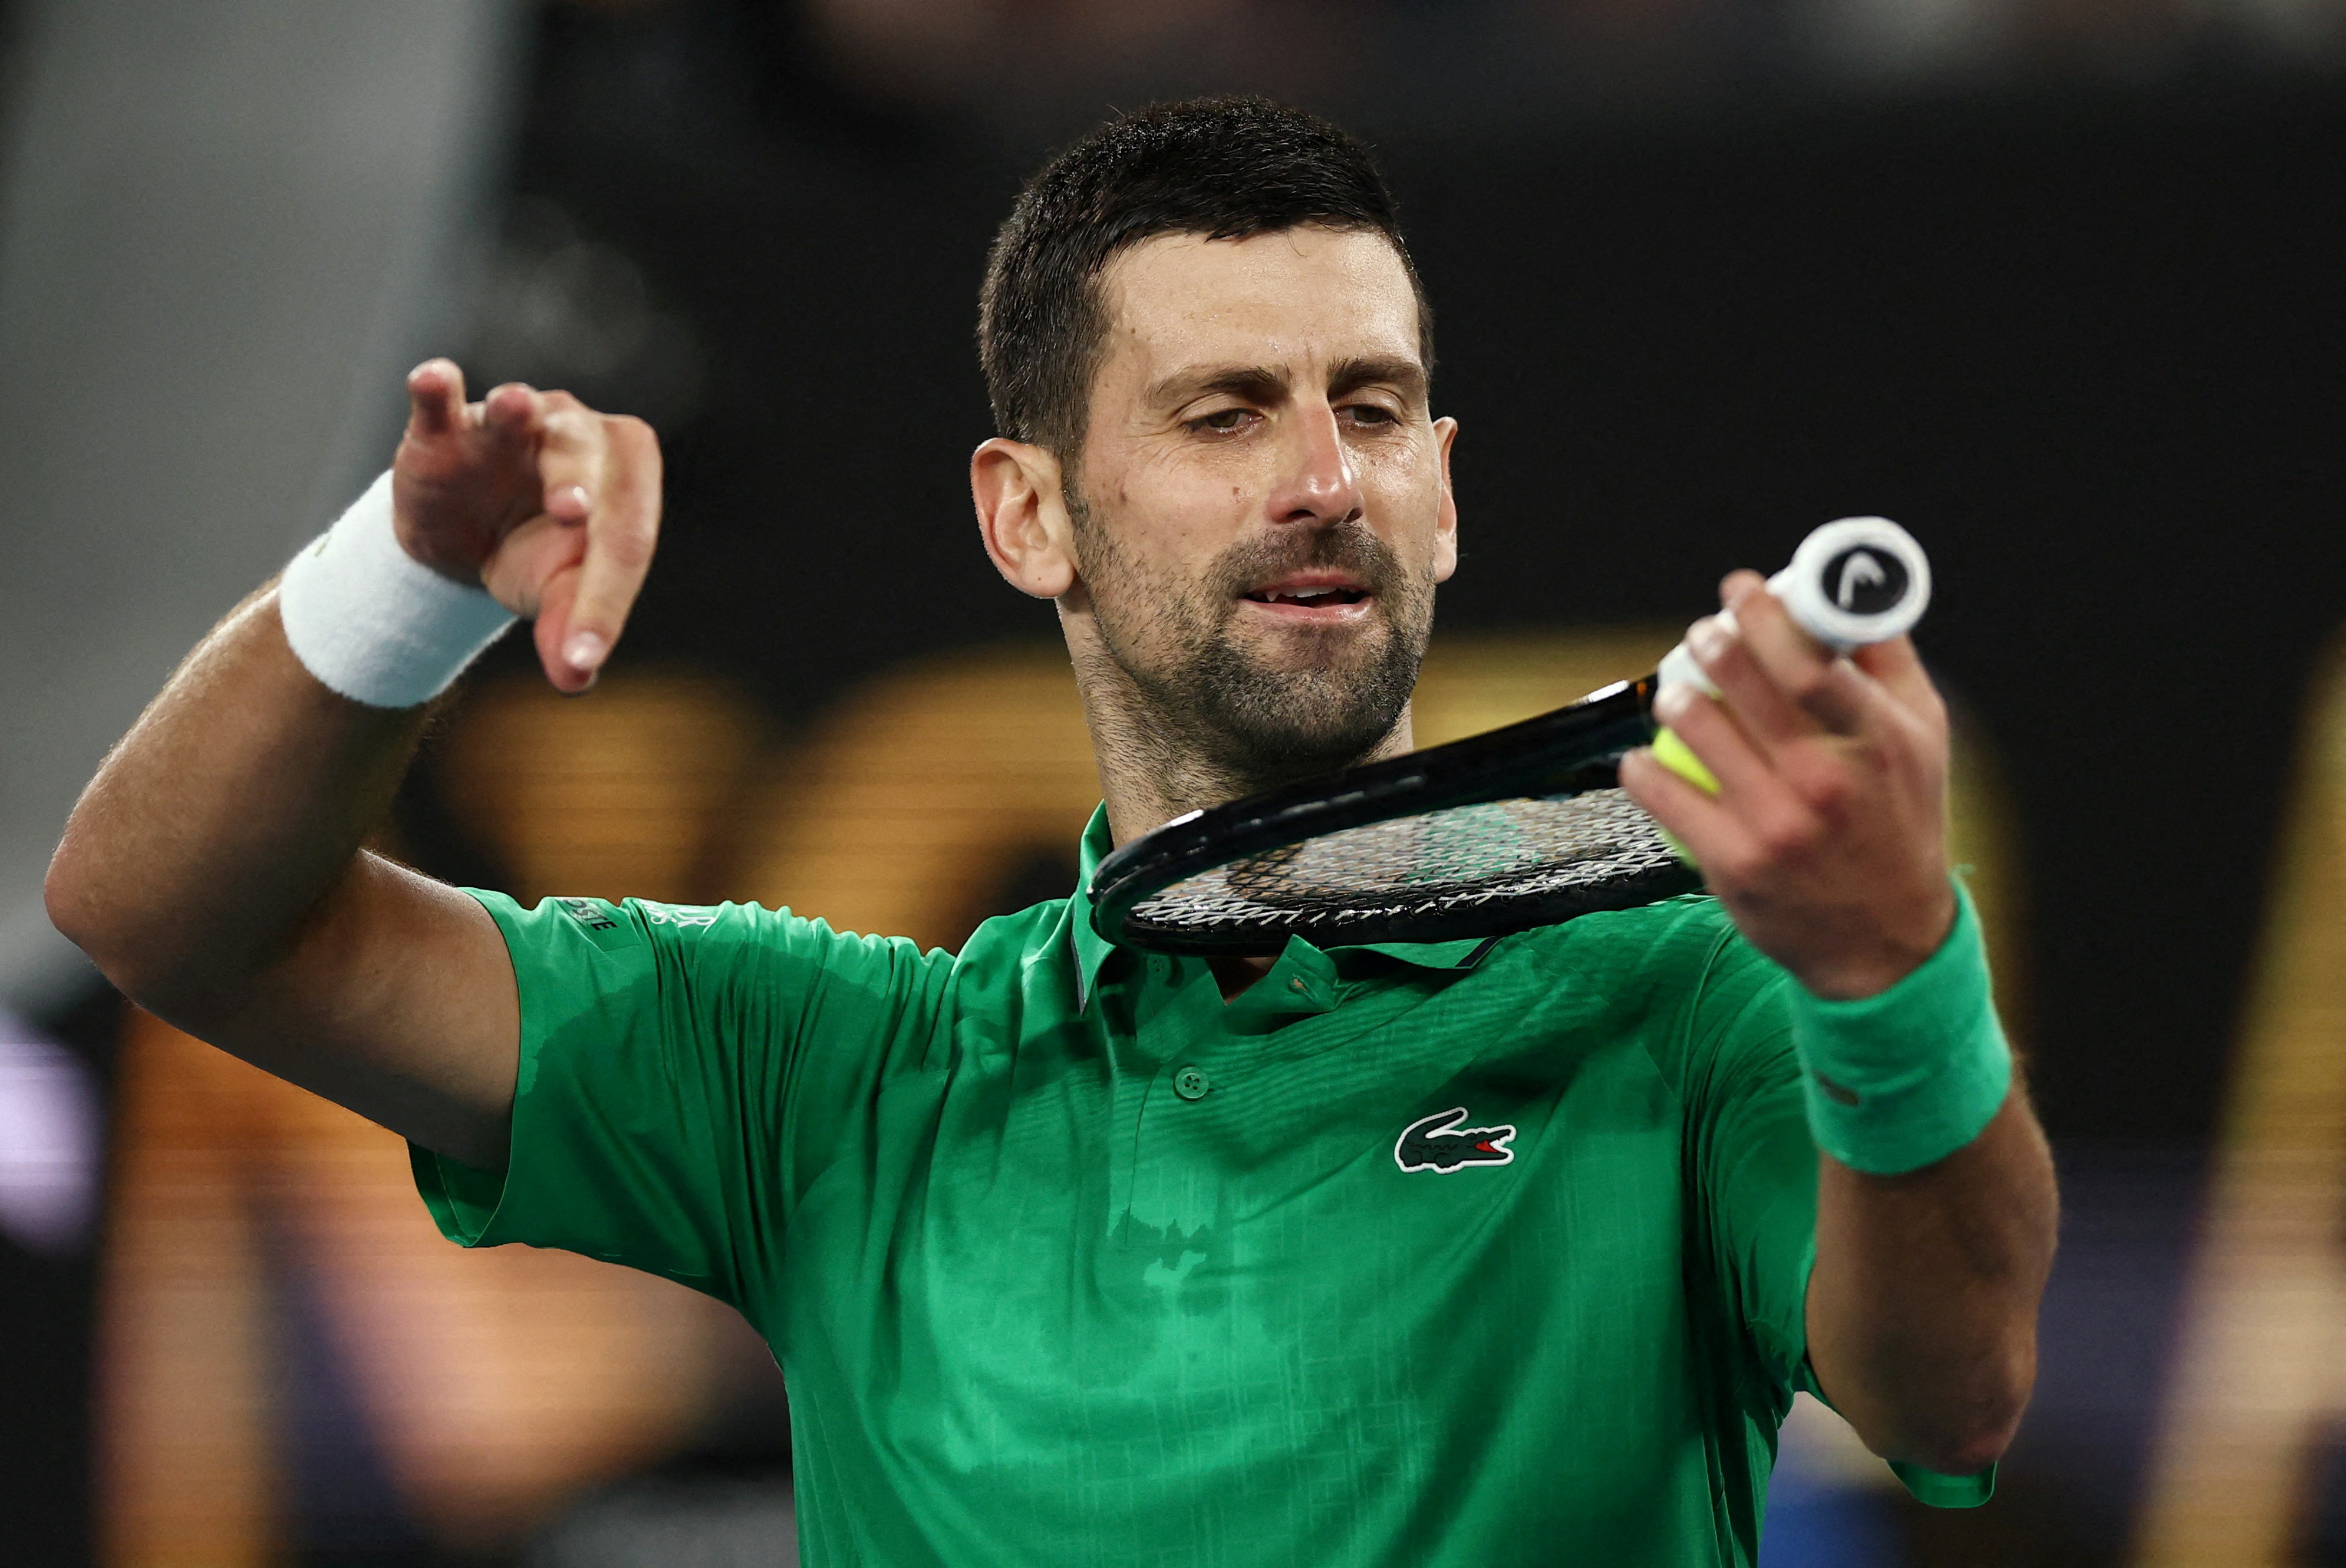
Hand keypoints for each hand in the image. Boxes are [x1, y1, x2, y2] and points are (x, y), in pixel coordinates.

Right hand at [391, 359, 661, 692]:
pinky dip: (436, 387)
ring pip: (523, 409)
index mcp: (622, 482)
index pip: (624, 538)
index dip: (604, 601)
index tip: (578, 655)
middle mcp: (576, 437)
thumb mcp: (554, 593)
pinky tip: (433, 379)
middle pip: (584, 459)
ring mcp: (512, 425)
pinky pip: (442, 399)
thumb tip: (576, 678)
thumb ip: (568, 627)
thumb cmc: (534, 554)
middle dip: (576, 483)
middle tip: (572, 514)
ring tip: (516, 405)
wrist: (466, 536)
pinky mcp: (447, 427)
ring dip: (517, 410)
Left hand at [1619, 570, 1955, 999]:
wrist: (1886, 940)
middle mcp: (1827, 780)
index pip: (1811, 660)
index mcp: (1878, 741)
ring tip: (1674, 695)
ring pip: (1696, 729)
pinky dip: (1643, 769)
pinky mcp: (1733, 862)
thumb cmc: (1901, 823)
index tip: (1740, 589)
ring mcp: (1776, 823)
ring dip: (1674, 699)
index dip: (1766, 613)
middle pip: (1746, 683)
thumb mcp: (1923, 740)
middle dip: (1712, 644)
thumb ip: (1888, 664)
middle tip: (1702, 634)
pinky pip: (1664, 795)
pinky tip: (1643, 758)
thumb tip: (1852, 595)